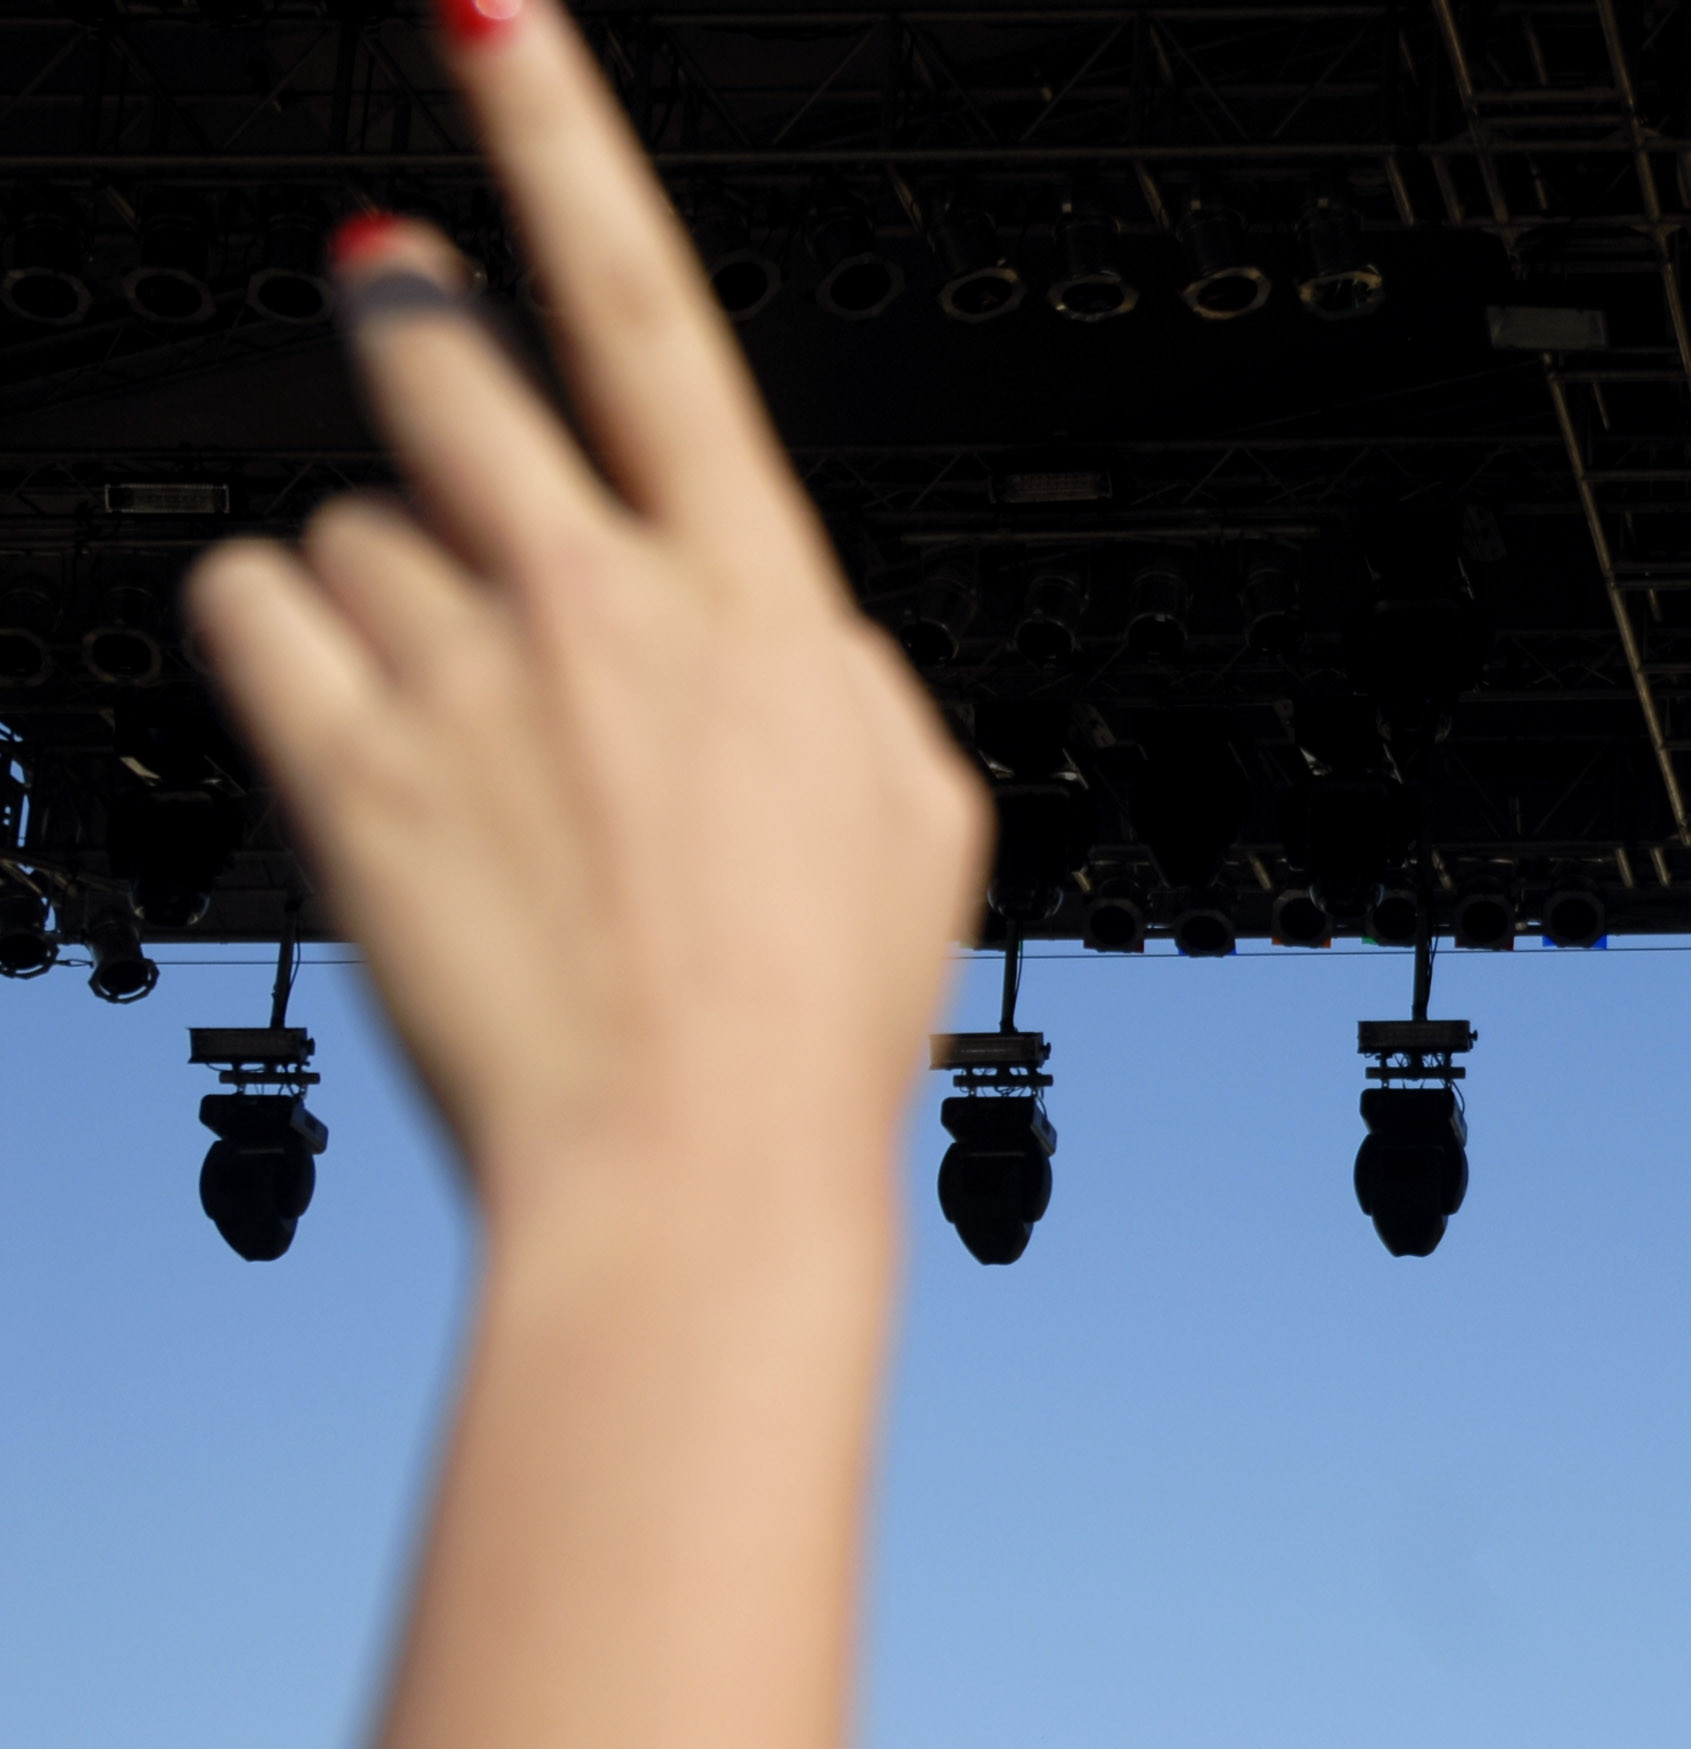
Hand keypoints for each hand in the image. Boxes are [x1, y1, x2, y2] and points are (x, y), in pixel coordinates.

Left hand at [181, 0, 982, 1216]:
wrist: (695, 1169)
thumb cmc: (822, 1018)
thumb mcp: (920, 821)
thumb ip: (841, 675)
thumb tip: (779, 615)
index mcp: (763, 598)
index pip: (651, 312)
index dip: (563, 140)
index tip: (493, 13)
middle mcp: (603, 601)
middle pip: (447, 367)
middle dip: (407, 319)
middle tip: (388, 293)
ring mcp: (467, 674)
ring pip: (348, 520)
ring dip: (379, 588)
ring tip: (447, 714)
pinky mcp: (348, 762)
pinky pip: (249, 609)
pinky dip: (279, 648)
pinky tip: (351, 727)